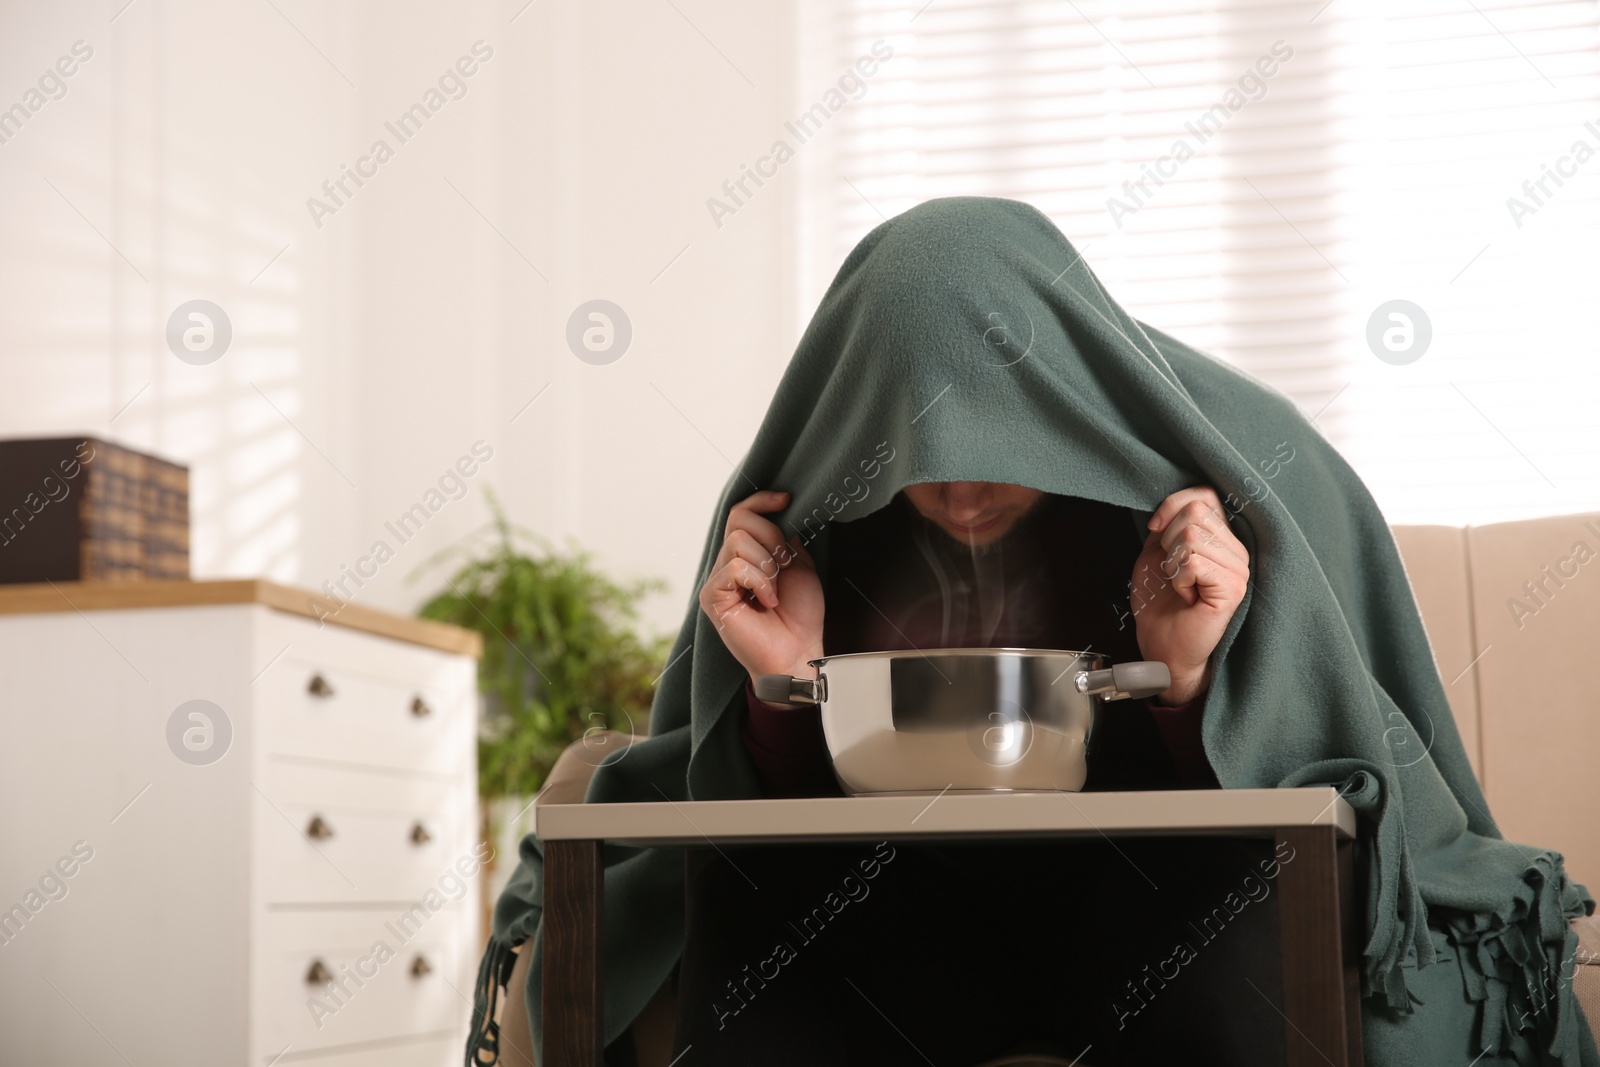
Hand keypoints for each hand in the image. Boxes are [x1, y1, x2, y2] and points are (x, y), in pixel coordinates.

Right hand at [697, 490, 824, 704]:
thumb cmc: (801, 616)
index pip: (743, 513)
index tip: (787, 499)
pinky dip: (759, 581)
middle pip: (739, 520)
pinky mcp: (712, 597)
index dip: (761, 500)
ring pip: (738, 542)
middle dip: (771, 537)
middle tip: (784, 567)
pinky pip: (735, 568)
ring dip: (767, 565)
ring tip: (775, 591)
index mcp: (748, 554)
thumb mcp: (801, 567)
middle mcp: (729, 563)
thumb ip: (786, 540)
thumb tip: (779, 516)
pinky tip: (767, 601)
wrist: (798, 652)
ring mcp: (718, 579)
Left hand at [1131, 486, 1249, 704]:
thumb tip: (1168, 505)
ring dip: (1172, 563)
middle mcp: (1236, 549)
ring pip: (1191, 535)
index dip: (1172, 505)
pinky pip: (1194, 562)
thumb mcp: (1156, 554)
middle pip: (1195, 510)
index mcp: (1221, 538)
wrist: (1163, 647)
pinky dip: (1179, 579)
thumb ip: (1166, 526)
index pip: (1204, 494)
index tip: (1155, 530)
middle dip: (1167, 539)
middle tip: (1173, 571)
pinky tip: (1188, 597)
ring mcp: (1239, 567)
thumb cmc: (1160, 605)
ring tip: (1182, 585)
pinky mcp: (1234, 587)